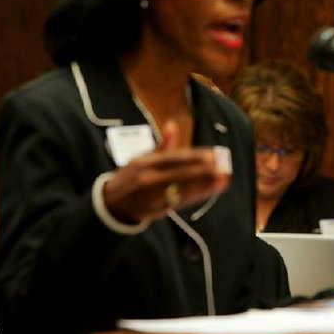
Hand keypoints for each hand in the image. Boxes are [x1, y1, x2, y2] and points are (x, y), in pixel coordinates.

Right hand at [102, 120, 229, 222]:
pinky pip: (180, 201)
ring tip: (222, 180)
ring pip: (182, 189)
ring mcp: (153, 195)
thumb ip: (162, 144)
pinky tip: (210, 190)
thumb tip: (172, 125)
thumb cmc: (131, 175)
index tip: (212, 155)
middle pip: (180, 175)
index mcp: (145, 162)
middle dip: (202, 172)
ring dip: (204, 186)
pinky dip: (196, 196)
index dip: (194, 157)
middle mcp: (148, 178)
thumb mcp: (141, 157)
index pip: (174, 158)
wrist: (111, 203)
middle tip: (222, 168)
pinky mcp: (157, 208)